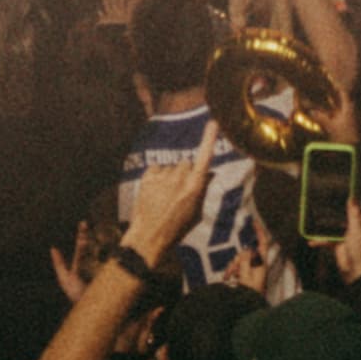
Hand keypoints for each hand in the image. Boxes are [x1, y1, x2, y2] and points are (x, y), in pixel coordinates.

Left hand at [119, 136, 214, 272]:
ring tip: (165, 195)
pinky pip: (156, 168)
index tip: (213, 122)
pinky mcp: (147, 177)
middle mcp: (179, 179)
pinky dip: (157, 177)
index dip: (209, 139)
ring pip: (171, 167)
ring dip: (170, 176)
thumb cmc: (176, 229)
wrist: (149, 237)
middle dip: (185, 173)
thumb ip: (202, 191)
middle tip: (179, 190)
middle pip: (186, 163)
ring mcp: (162, 177)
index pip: (204, 159)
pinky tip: (155, 192)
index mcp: (194, 188)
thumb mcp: (196, 214)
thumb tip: (209, 174)